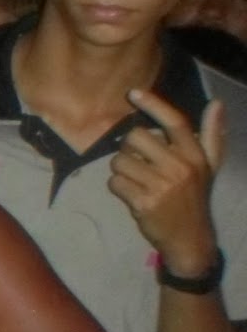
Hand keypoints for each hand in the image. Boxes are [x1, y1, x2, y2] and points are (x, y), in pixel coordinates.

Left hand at [108, 90, 224, 272]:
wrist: (189, 238)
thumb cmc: (194, 197)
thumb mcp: (208, 167)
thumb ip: (211, 135)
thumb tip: (216, 103)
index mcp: (196, 156)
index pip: (175, 122)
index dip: (153, 104)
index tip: (133, 93)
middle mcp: (180, 168)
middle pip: (135, 137)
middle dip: (129, 148)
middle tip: (138, 162)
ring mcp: (161, 186)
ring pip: (120, 161)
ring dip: (121, 170)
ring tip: (137, 182)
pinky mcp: (143, 203)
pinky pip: (114, 182)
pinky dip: (117, 188)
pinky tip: (132, 195)